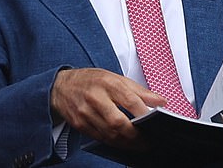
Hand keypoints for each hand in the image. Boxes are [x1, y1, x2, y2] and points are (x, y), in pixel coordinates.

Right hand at [50, 68, 165, 149]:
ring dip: (126, 143)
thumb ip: (140, 91)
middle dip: (135, 136)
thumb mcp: (116, 78)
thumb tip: (161, 101)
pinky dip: (114, 142)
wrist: (61, 86)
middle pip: (117, 122)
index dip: (143, 113)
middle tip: (148, 141)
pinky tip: (123, 142)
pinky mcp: (79, 124)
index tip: (155, 121)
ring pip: (109, 134)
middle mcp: (95, 98)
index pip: (129, 99)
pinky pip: (100, 138)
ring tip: (139, 144)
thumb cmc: (92, 80)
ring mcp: (85, 113)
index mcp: (107, 83)